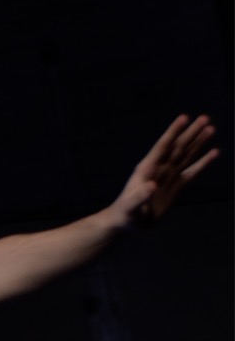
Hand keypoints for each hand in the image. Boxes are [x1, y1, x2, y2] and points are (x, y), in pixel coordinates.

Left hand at [113, 114, 217, 229]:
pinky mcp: (176, 186)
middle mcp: (159, 169)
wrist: (128, 222)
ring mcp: (168, 176)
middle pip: (178, 146)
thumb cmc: (125, 214)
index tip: (184, 117)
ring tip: (211, 128)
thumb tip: (151, 186)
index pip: (162, 146)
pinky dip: (204, 162)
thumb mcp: (130, 207)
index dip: (173, 132)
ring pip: (186, 155)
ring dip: (199, 142)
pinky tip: (214, 152)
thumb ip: (139, 197)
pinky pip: (193, 171)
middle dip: (191, 132)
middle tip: (206, 118)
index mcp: (146, 169)